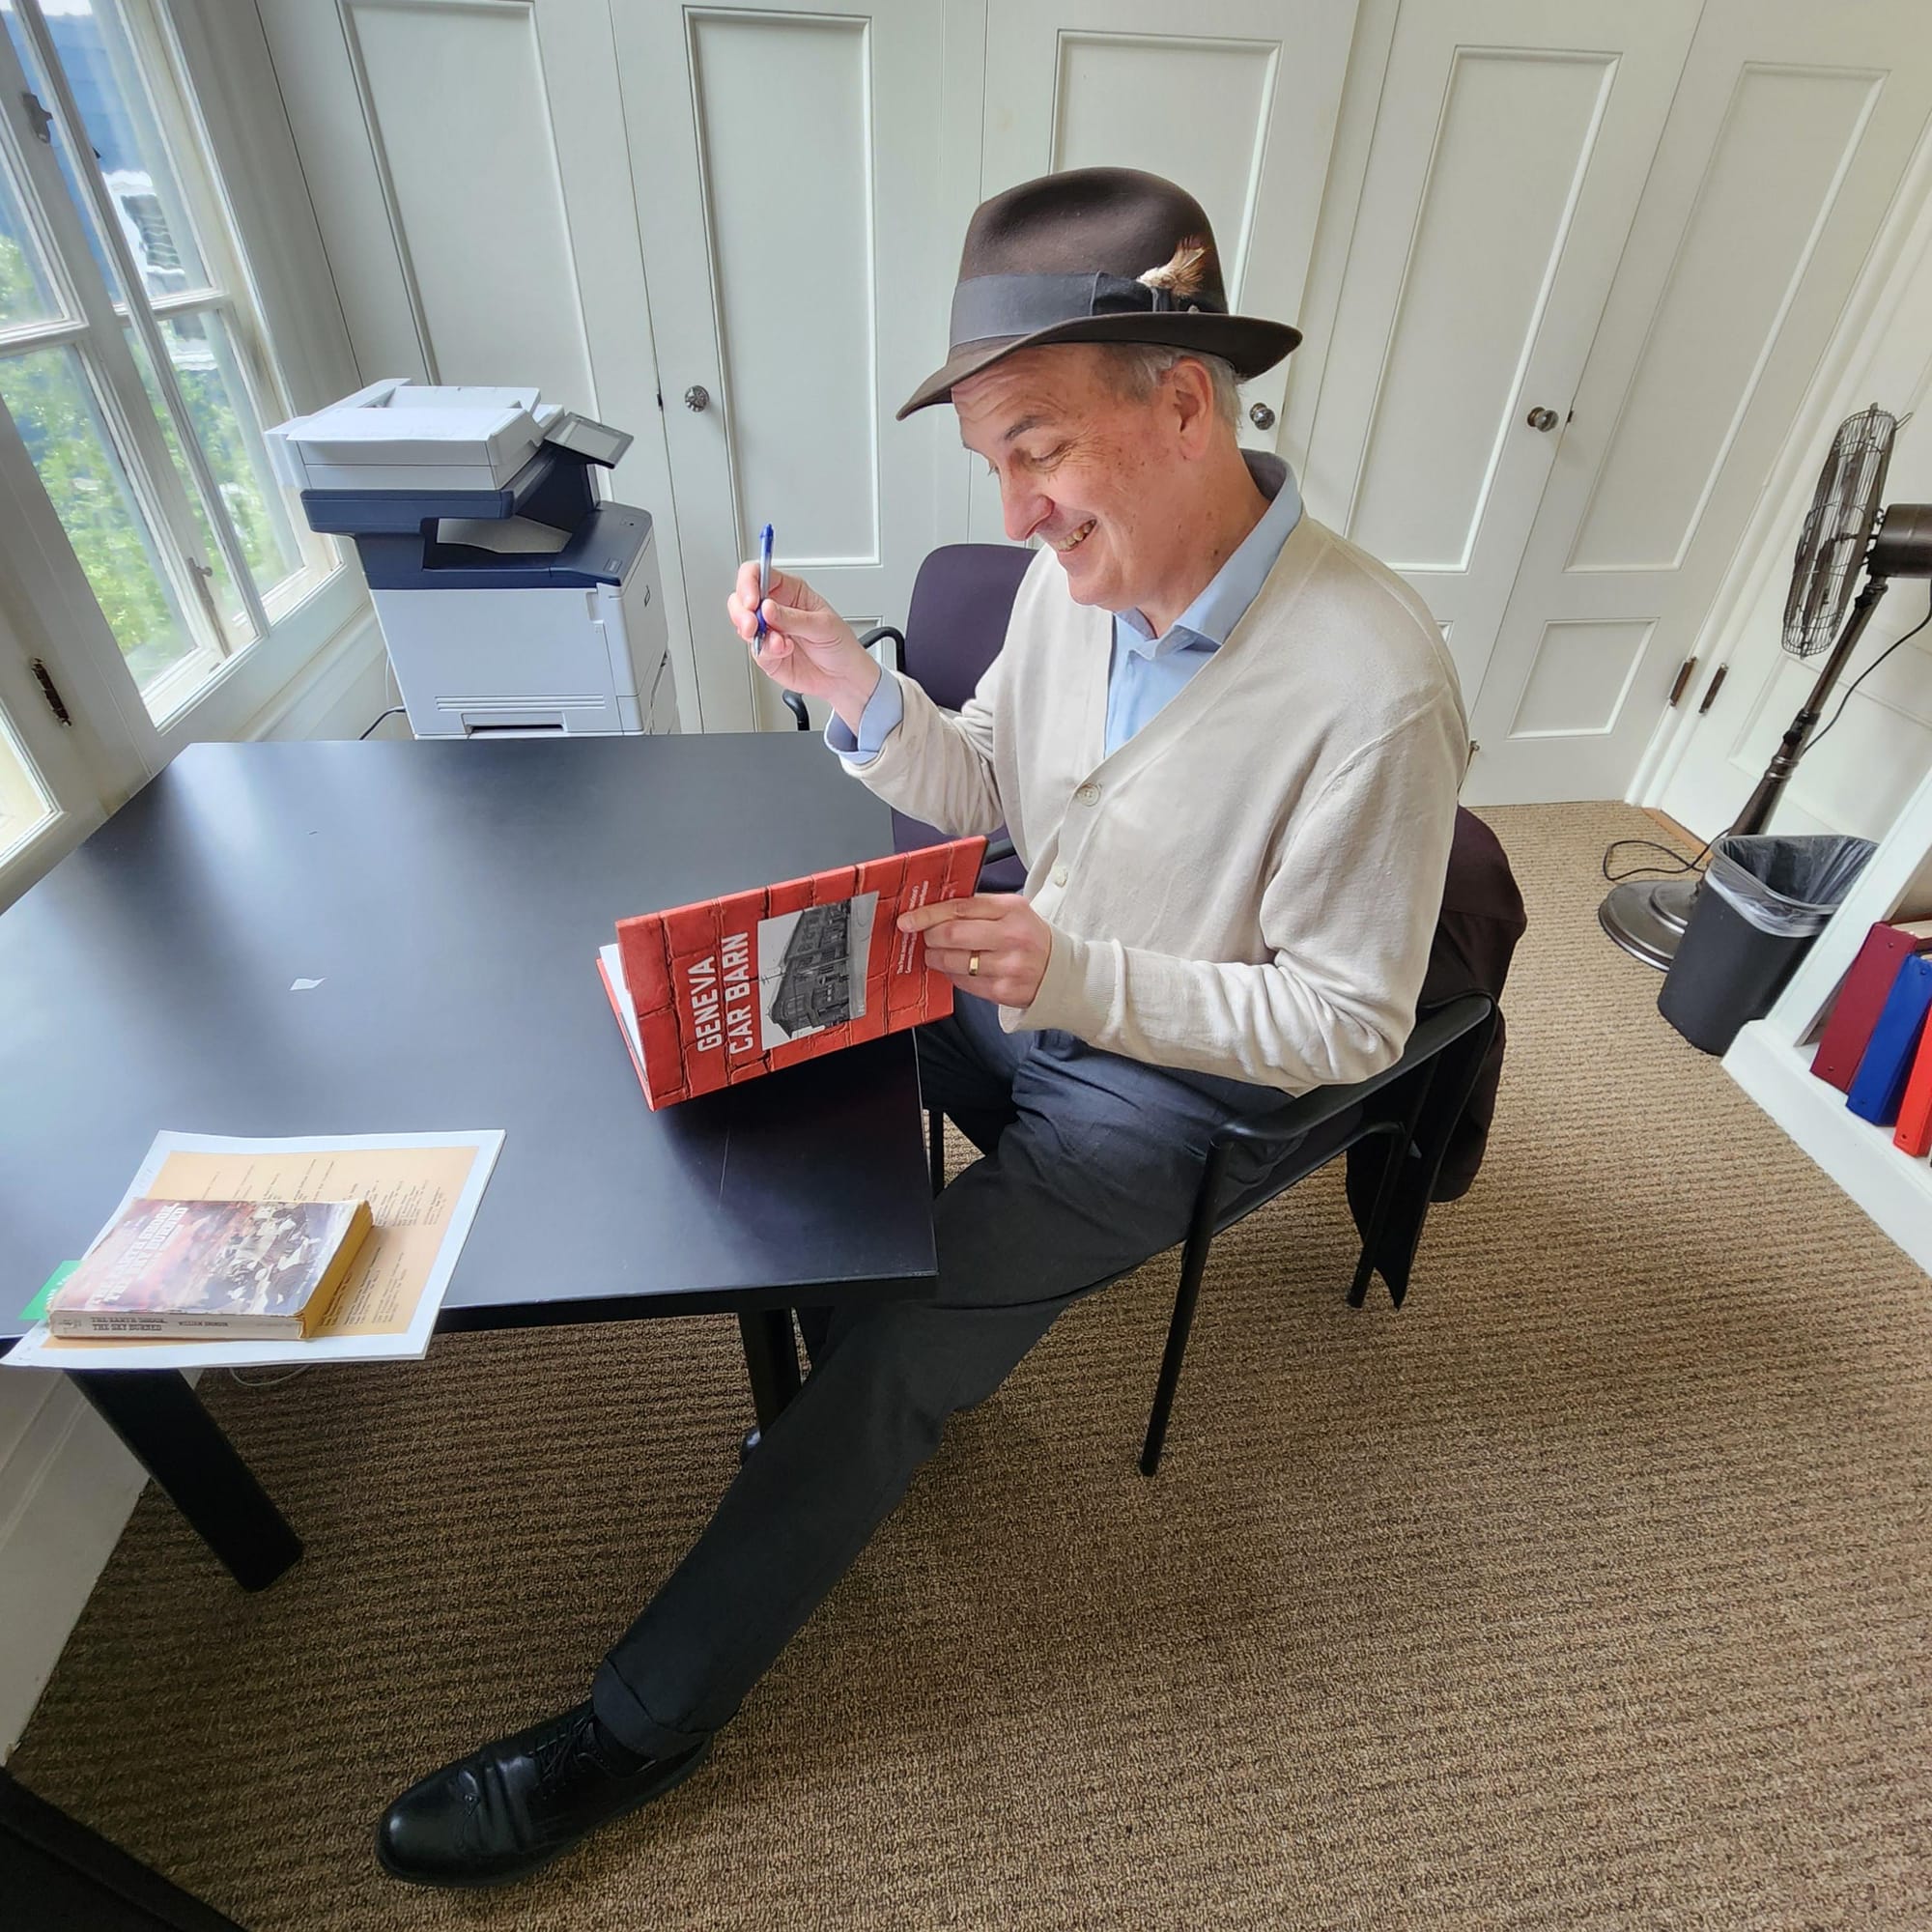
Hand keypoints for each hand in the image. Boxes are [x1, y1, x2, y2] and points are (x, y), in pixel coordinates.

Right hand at [727, 560, 879, 729]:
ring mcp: (770, 631)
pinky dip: (767, 651)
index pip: (758, 574)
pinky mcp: (767, 653)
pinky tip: (784, 651)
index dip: (749, 583)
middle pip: (742, 599)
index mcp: (791, 591)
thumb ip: (793, 618)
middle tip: (752, 625)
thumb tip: (767, 609)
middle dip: (741, 612)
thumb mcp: (823, 626)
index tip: (752, 601)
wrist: (843, 677)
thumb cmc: (840, 645)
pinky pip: (756, 649)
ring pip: (743, 625)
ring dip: (754, 635)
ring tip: (778, 643)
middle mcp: (776, 608)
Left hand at [899, 893, 1052, 1008]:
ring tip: (937, 954)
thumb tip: (934, 911)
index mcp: (1012, 910)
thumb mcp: (1013, 911)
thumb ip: (978, 908)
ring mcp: (1008, 966)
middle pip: (952, 935)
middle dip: (930, 937)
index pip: (959, 908)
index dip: (927, 914)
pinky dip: (952, 974)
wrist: (1061, 971)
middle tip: (926, 938)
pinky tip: (957, 968)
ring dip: (936, 958)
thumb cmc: (1030, 938)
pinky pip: (963, 982)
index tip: (909, 920)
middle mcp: (1012, 936)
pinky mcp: (1003, 991)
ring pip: (954, 962)